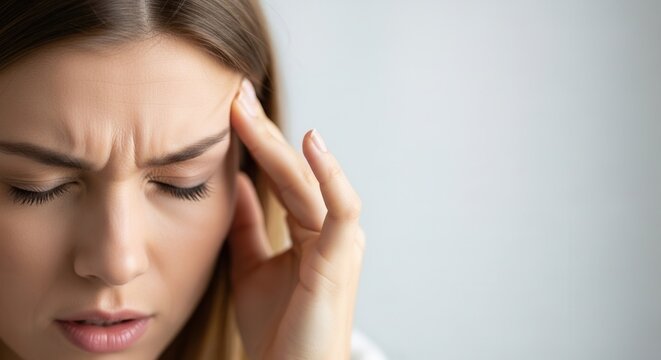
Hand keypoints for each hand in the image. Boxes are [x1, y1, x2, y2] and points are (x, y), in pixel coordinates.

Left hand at [226, 78, 364, 359]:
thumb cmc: (276, 331)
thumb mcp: (250, 266)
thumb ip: (248, 225)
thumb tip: (238, 182)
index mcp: (311, 231)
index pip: (280, 175)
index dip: (256, 142)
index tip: (228, 109)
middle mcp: (329, 229)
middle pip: (292, 170)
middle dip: (262, 131)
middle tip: (234, 93)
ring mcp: (339, 241)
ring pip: (308, 180)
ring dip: (277, 143)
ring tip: (246, 108)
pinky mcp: (343, 257)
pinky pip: (342, 208)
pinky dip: (329, 174)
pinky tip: (310, 143)